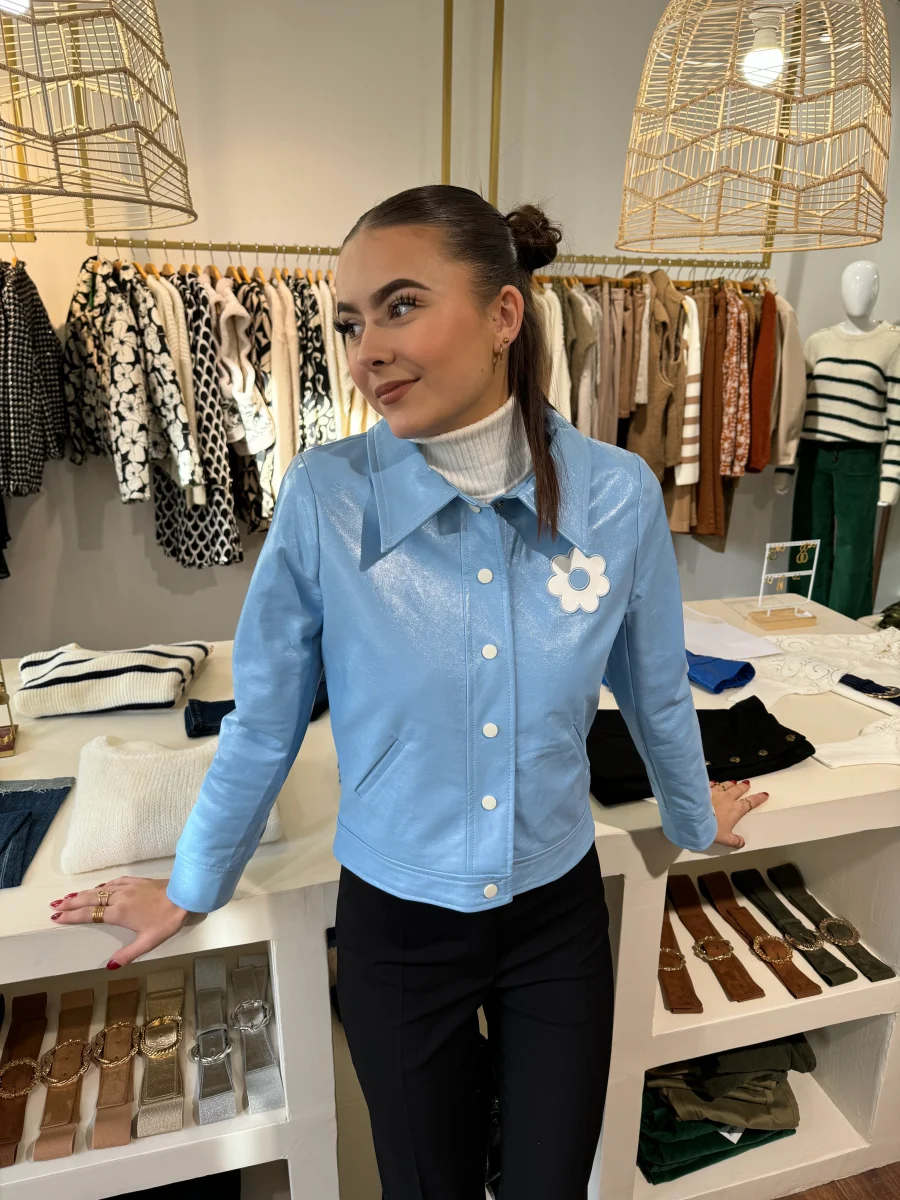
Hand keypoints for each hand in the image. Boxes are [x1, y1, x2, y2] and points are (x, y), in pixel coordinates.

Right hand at [49, 877, 188, 968]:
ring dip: (83, 893)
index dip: (72, 917)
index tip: (56, 917)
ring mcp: (128, 887)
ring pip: (100, 889)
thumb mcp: (149, 942)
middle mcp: (119, 898)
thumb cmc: (167, 921)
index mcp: (119, 913)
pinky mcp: (137, 881)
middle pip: (90, 899)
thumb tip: (110, 966)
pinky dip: (103, 885)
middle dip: (71, 903)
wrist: (184, 896)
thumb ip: (128, 954)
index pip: (90, 915)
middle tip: (55, 905)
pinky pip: (115, 882)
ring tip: (69, 897)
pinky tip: (100, 886)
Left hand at [710, 779, 767, 848]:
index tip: (764, 794)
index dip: (758, 798)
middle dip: (744, 787)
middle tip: (747, 783)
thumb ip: (734, 841)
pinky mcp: (704, 790)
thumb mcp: (725, 838)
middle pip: (738, 790)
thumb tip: (741, 843)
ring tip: (734, 782)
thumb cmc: (711, 828)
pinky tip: (714, 782)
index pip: (750, 802)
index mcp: (736, 809)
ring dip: (730, 783)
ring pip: (726, 785)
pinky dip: (714, 783)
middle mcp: (727, 798)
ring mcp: (716, 792)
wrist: (693, 818)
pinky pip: (711, 784)